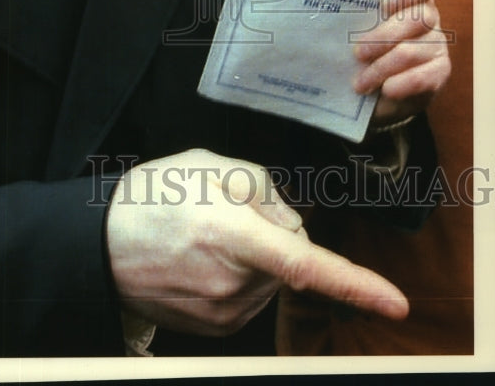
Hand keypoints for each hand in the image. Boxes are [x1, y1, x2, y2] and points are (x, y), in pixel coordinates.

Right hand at [106, 149, 407, 337]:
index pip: (306, 265)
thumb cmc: (153, 196)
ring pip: (270, 282)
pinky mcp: (213, 329)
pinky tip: (204, 260)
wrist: (100, 243)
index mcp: (231, 233)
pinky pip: (249, 300)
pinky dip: (240, 279)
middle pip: (289, 262)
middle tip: (227, 214)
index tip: (395, 304)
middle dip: (276, 237)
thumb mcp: (210, 166)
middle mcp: (230, 281)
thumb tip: (293, 228)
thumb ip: (263, 190)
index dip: (356, 285)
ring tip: (207, 236)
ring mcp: (221, 311)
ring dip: (256, 260)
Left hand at [353, 0, 449, 124]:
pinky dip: (402, 83)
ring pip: (413, 50)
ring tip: (360, 82)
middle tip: (358, 52)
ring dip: (382, 67)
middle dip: (383, 36)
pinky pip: (424, 76)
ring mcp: (437, 44)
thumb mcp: (354, 27)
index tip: (385, 3)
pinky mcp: (439, 72)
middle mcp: (428, 16)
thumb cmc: (360, 49)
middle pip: (418, 17)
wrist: (375, 92)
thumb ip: (350, 13)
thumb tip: (317, 7)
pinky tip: (387, 89)